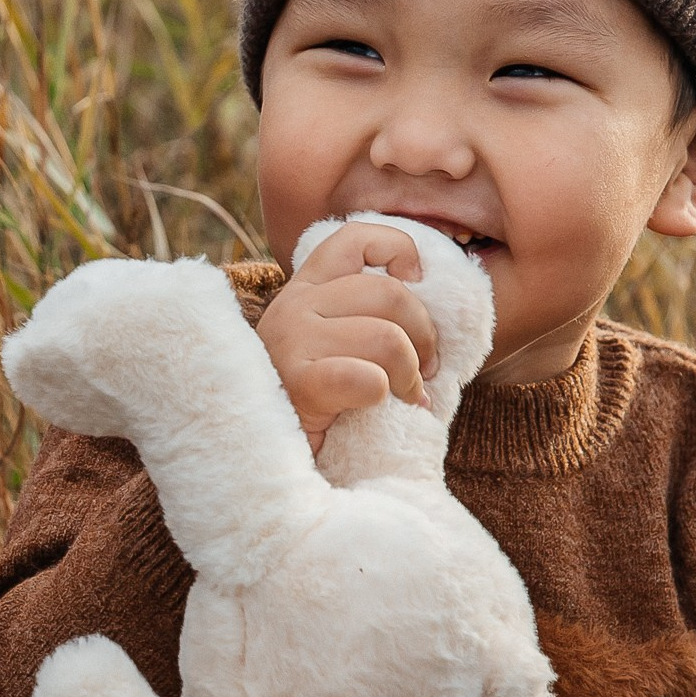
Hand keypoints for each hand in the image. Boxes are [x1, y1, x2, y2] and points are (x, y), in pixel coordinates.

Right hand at [254, 221, 441, 453]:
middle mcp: (294, 306)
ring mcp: (292, 342)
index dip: (398, 251)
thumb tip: (435, 315)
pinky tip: (381, 409)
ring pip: (388, 338)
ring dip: (410, 374)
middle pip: (391, 293)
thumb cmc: (312, 403)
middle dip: (425, 336)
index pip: (355, 239)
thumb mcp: (333, 345)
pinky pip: (368, 378)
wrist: (260, 457)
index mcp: (306, 289)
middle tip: (423, 371)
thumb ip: (366, 317)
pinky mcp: (297, 384)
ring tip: (407, 395)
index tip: (417, 286)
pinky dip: (386, 395)